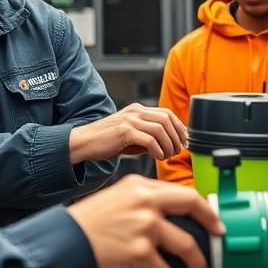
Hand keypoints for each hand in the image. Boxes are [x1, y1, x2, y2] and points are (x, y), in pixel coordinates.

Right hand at [67, 175, 223, 267]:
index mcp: (139, 186)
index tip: (211, 218)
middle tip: (218, 237)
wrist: (66, 239)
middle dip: (211, 222)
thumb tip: (169, 218)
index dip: (202, 206)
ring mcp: (144, 225)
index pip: (181, 191)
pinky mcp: (139, 250)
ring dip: (198, 264)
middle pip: (191, 205)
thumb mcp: (117, 199)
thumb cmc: (89, 223)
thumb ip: (143, 202)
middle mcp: (144, 201)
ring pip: (186, 244)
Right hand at [69, 104, 187, 163]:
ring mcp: (130, 120)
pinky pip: (149, 139)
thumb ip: (148, 137)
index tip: (183, 141)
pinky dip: (158, 150)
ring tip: (167, 156)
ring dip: (169, 144)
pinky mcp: (124, 132)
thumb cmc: (106, 142)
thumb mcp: (131, 136)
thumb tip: (169, 146)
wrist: (83, 143)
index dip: (179, 127)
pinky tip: (157, 157)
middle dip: (177, 136)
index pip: (167, 113)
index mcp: (138, 110)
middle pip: (167, 119)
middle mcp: (135, 111)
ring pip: (161, 129)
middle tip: (177, 151)